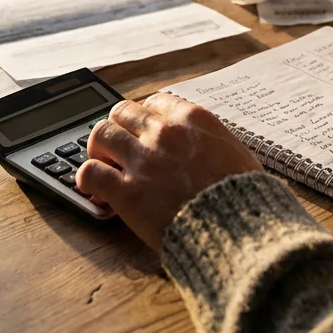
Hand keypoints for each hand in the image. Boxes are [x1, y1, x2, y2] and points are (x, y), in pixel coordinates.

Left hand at [77, 94, 261, 252]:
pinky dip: (87, 177)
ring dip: (99, 148)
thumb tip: (208, 144)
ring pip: (101, 133)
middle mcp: (164, 132)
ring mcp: (143, 160)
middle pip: (122, 111)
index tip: (145, 130)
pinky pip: (90, 172)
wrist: (238, 231)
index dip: (147, 116)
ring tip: (103, 162)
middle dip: (119, 127)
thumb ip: (215, 141)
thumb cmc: (245, 197)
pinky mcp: (126, 192)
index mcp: (192, 119)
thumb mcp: (239, 155)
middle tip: (120, 146)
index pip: (155, 101)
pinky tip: (93, 186)